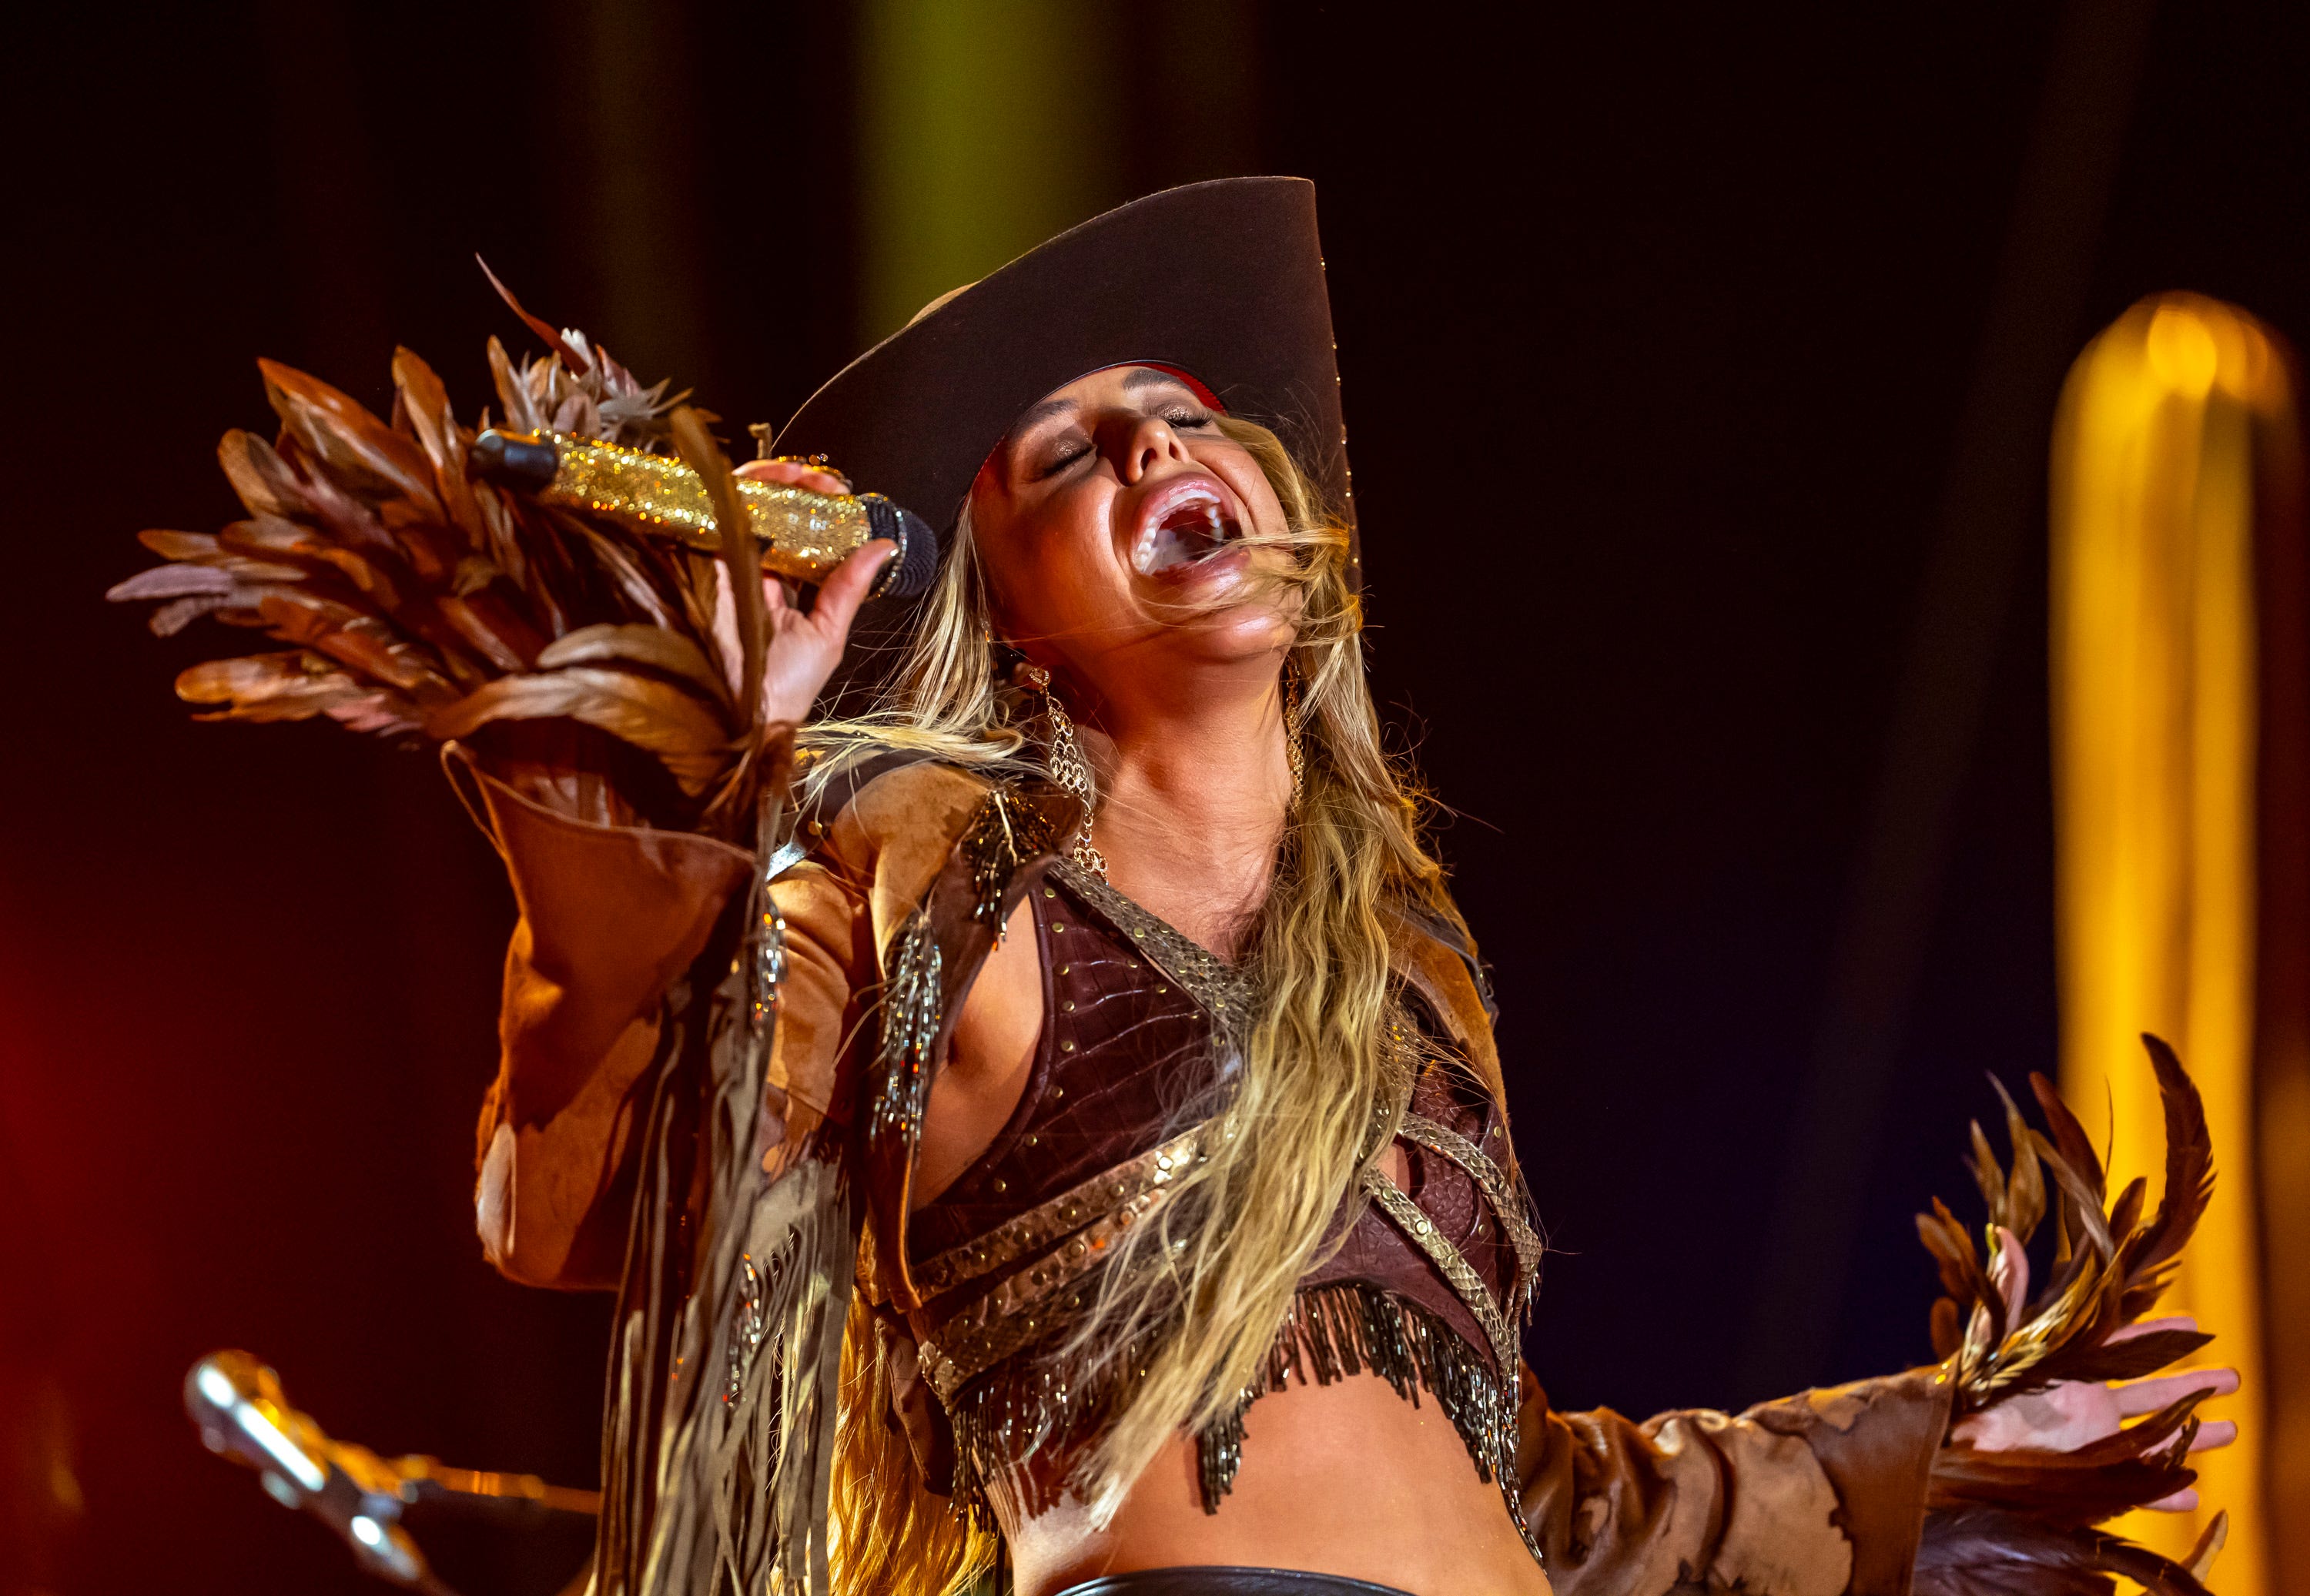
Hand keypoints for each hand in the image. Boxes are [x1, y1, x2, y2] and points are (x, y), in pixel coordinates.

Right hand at [713, 457, 892, 727]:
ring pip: (741, 510)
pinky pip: (711, 518)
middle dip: (792, 487)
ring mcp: (724, 568)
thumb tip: (881, 548)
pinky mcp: (702, 566)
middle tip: (818, 480)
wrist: (744, 711)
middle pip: (767, 517)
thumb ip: (848, 588)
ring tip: (795, 472)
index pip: (796, 538)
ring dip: (767, 483)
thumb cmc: (785, 687)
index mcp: (782, 590)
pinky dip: (732, 494)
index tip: (837, 497)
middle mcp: (750, 574)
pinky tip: (759, 480)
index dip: (815, 512)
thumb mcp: (827, 633)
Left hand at [1950, 1226, 2239, 1509]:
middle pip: (2151, 1389)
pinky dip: (2164, 1495)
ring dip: (2194, 1435)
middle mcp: (2086, 1401)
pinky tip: (2194, 1497)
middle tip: (2233, 1377)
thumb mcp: (1995, 1336)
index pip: (2123, 1344)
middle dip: (2192, 1383)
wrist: (1954, 1443)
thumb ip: (2008, 1290)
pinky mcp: (2086, 1480)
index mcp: (2071, 1367)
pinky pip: (2134, 1491)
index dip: (2157, 1335)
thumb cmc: (1971, 1388)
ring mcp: (2089, 1441)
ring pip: (2154, 1438)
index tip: (2193, 1324)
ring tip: (2233, 1431)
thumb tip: (2004, 1233)